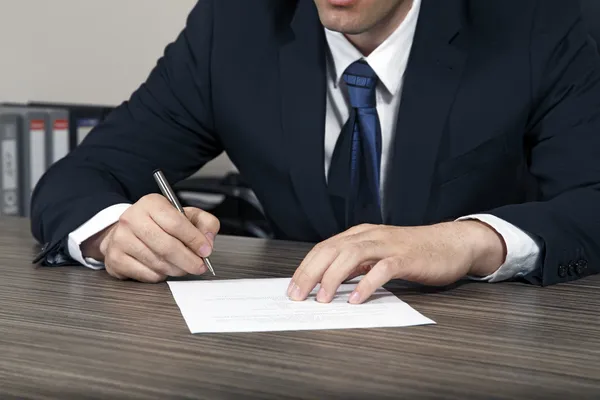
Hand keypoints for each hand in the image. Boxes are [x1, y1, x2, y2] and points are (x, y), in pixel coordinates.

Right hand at [81, 194, 219, 282]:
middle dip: (188, 260)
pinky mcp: (115, 259)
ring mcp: (121, 239)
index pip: (176, 223)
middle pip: (167, 246)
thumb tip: (208, 241)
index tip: (206, 251)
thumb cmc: (160, 224)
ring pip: (158, 263)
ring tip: (183, 267)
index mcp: (151, 203)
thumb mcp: (185, 215)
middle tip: (199, 266)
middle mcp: (132, 219)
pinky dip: (161, 276)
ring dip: (176, 270)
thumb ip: (204, 223)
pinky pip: (147, 274)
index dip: (194, 240)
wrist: (127, 232)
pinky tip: (164, 268)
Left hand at [287, 221, 505, 303]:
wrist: (452, 244)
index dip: (306, 267)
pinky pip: (383, 269)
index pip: (325, 248)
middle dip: (311, 272)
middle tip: (298, 295)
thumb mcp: (379, 256)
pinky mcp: (406, 257)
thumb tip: (330, 284)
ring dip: (333, 277)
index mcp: (361, 235)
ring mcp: (389, 245)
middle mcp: (371, 235)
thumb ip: (357, 266)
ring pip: (352, 255)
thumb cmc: (414, 252)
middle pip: (333, 250)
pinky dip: (367, 284)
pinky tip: (356, 299)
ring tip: (322, 298)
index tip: (293, 287)